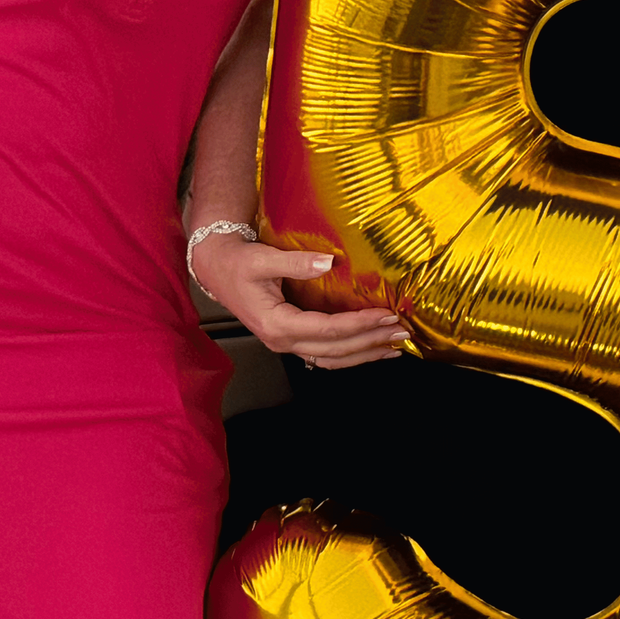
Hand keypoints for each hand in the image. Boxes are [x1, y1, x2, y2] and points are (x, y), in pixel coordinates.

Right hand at [189, 229, 408, 368]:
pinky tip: (371, 348)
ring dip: (365, 354)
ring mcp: (287, 344)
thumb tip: (327, 261)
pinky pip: (326, 355)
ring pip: (332, 359)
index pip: (327, 330)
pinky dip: (351, 353)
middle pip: (335, 350)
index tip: (385, 314)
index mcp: (277, 324)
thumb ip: (296, 263)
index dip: (359, 324)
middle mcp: (283, 341)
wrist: (218, 269)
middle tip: (401, 331)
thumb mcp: (263, 259)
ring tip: (394, 346)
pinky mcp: (292, 339)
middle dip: (371, 342)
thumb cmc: (238, 263)